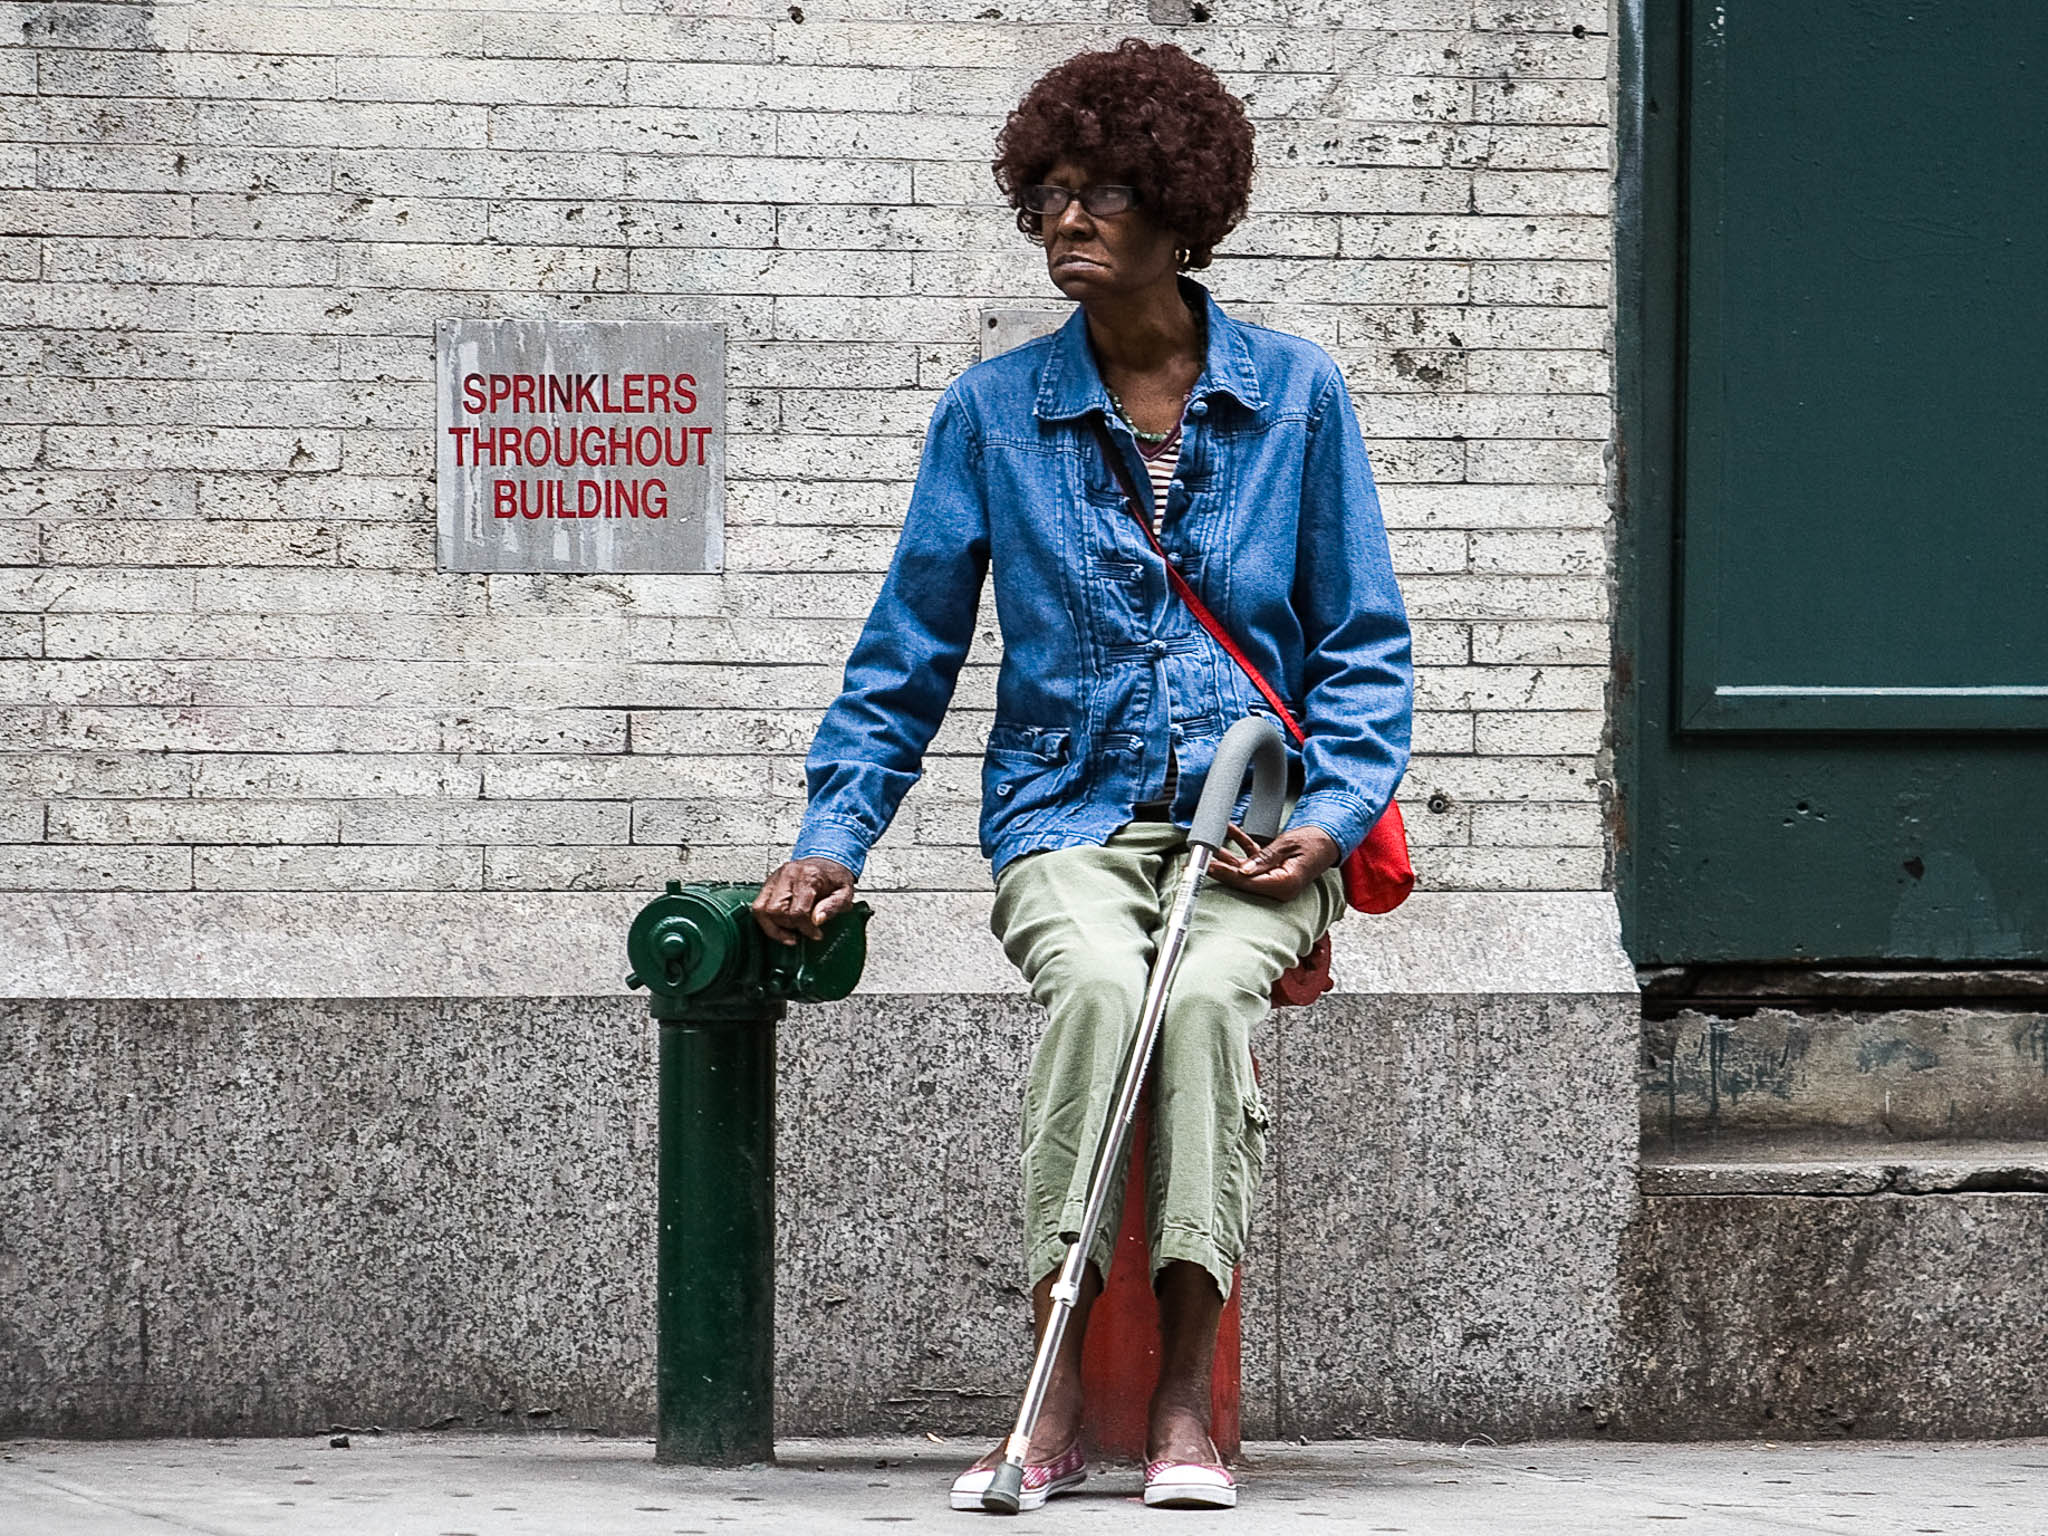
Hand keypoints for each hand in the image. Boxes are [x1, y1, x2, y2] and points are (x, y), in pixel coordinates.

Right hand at [751, 856, 857, 945]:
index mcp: (808, 875)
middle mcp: (788, 874)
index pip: (797, 910)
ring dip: (774, 926)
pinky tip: (779, 927)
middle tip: (803, 931)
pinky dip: (766, 920)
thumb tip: (817, 920)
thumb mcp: (846, 892)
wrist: (828, 862)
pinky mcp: (769, 883)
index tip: (815, 934)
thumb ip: (833, 906)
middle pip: (775, 910)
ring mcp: (775, 877)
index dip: (806, 928)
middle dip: (789, 926)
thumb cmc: (835, 877)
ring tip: (790, 933)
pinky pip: (759, 906)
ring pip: (761, 909)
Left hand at [1208, 824, 1339, 902]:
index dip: (1226, 874)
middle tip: (1199, 862)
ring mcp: (1275, 879)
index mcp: (1284, 884)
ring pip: (1245, 869)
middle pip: (1242, 879)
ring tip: (1208, 847)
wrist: (1330, 839)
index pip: (1248, 882)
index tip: (1209, 866)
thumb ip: (1264, 858)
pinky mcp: (1273, 870)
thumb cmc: (1315, 842)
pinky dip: (1242, 845)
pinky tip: (1230, 830)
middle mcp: (1279, 886)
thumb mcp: (1287, 845)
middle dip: (1221, 868)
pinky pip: (1253, 860)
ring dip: (1227, 856)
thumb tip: (1244, 870)